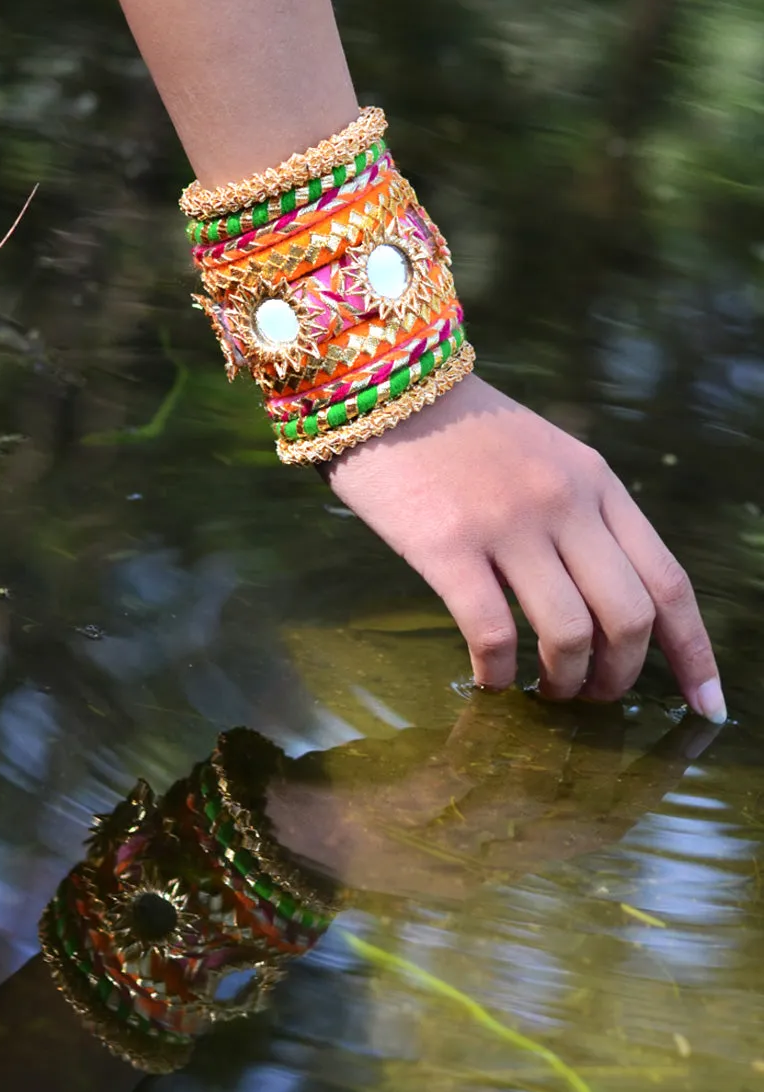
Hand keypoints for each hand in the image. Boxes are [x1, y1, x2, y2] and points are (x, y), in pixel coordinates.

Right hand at [324, 374, 726, 722]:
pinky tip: (488, 681)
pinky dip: (498, 673)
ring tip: (544, 691)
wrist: (384, 386)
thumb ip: (582, 515)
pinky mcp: (447, 545)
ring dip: (564, 682)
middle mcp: (565, 503)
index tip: (706, 705)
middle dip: (620, 677)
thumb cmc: (463, 432)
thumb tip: (603, 603)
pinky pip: (493, 633)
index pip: (668, 580)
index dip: (693, 652)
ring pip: (569, 634)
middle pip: (629, 618)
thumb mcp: (547, 458)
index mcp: (597, 484)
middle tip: (594, 697)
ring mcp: (508, 524)